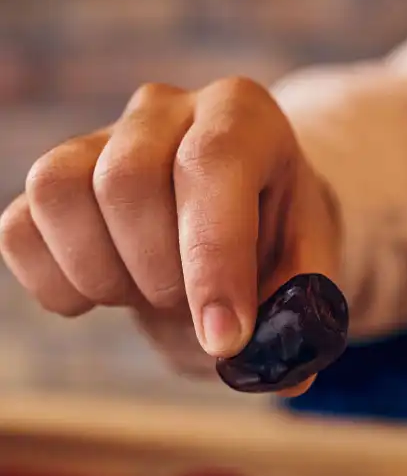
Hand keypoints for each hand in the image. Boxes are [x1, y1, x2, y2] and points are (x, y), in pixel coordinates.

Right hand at [0, 78, 340, 380]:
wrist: (246, 232)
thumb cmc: (279, 250)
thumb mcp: (310, 278)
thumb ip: (301, 319)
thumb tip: (276, 367)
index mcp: (244, 117)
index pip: (213, 166)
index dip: (213, 261)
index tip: (224, 340)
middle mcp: (166, 109)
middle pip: (126, 182)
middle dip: (160, 275)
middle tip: (194, 306)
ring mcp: (100, 138)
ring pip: (60, 194)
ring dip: (106, 276)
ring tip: (154, 296)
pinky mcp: (54, 181)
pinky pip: (20, 228)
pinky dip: (57, 283)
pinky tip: (106, 297)